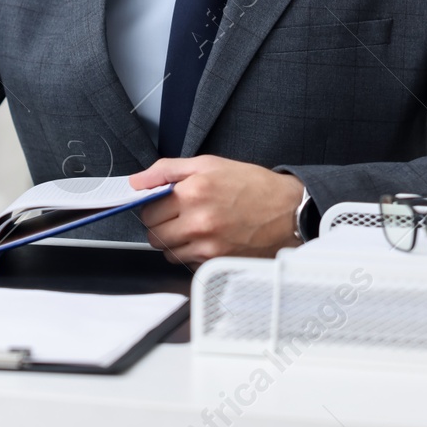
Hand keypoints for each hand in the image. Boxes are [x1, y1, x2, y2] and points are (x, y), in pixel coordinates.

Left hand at [130, 155, 303, 263]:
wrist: (290, 211)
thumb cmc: (252, 186)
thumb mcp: (208, 164)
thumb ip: (166, 170)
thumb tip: (136, 181)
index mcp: (193, 193)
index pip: (147, 210)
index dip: (152, 207)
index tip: (161, 205)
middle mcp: (199, 222)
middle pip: (153, 235)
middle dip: (161, 225)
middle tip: (177, 215)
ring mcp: (208, 246)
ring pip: (168, 252)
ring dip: (174, 241)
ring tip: (194, 226)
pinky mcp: (218, 262)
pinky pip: (187, 263)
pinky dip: (191, 253)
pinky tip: (206, 239)